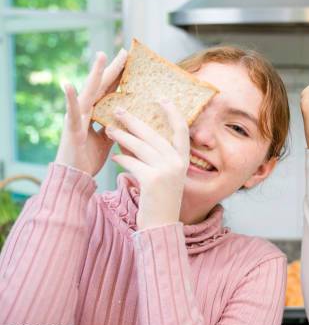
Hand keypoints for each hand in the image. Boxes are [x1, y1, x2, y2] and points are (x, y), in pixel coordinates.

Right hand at [55, 50, 127, 175]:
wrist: (75, 177)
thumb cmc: (88, 157)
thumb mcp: (107, 139)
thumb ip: (114, 125)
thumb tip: (127, 116)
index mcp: (96, 113)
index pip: (110, 90)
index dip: (120, 75)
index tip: (131, 60)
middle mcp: (86, 111)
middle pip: (102, 86)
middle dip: (113, 68)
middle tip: (124, 51)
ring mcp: (78, 118)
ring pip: (89, 92)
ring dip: (94, 73)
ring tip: (101, 55)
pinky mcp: (72, 129)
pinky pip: (71, 112)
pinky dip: (70, 98)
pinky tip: (67, 84)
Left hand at [107, 101, 189, 229]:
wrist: (161, 226)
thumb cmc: (160, 200)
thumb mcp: (164, 176)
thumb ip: (156, 157)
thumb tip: (135, 136)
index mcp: (183, 160)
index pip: (181, 130)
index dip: (172, 113)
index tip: (161, 98)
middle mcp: (177, 163)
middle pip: (153, 135)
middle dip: (134, 121)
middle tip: (118, 110)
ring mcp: (166, 171)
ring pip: (140, 146)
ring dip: (122, 136)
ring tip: (109, 130)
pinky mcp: (152, 180)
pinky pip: (132, 162)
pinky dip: (121, 158)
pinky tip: (114, 156)